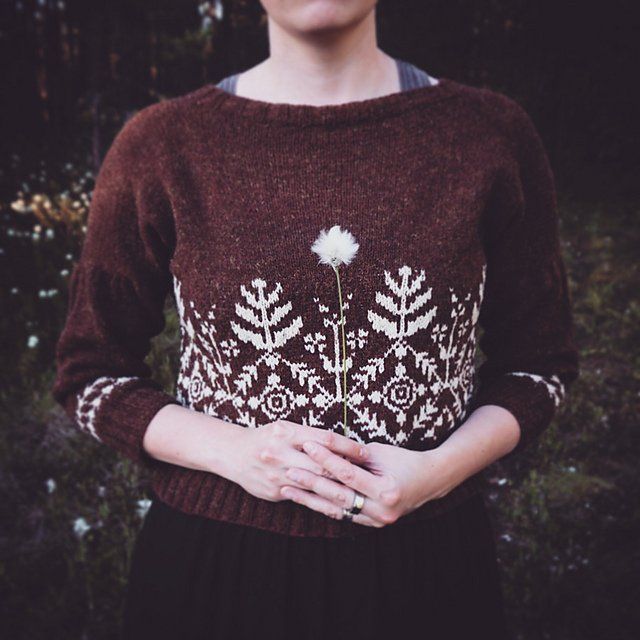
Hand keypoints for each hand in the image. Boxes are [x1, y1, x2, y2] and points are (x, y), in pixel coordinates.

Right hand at [228, 419, 369, 502]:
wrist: (233, 454)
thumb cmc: (266, 437)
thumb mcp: (285, 428)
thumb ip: (310, 435)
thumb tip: (342, 445)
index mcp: (286, 432)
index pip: (325, 439)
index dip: (348, 447)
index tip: (365, 452)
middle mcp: (280, 453)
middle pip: (322, 464)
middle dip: (346, 470)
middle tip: (368, 474)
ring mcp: (276, 474)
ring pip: (314, 484)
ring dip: (337, 487)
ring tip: (358, 488)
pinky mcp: (274, 492)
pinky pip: (303, 497)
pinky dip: (322, 498)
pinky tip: (338, 501)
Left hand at [279, 438, 455, 526]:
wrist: (429, 481)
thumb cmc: (403, 459)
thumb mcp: (379, 452)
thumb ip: (352, 453)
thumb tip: (323, 445)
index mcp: (386, 490)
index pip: (348, 473)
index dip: (326, 459)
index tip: (307, 445)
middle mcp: (382, 511)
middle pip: (338, 495)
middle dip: (311, 482)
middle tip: (288, 470)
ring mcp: (377, 521)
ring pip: (337, 510)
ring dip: (310, 499)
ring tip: (286, 488)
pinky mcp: (372, 525)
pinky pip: (343, 515)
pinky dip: (324, 506)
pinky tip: (305, 499)